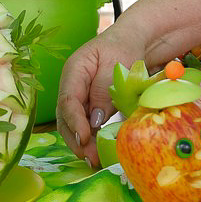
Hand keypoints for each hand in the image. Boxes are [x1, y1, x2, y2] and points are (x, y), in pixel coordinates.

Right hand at [56, 24, 148, 166]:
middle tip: (89, 157)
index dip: (75, 121)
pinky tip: (98, 153)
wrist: (134, 41)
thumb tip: (94, 120)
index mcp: (74, 71)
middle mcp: (72, 86)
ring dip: (82, 144)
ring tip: (94, 160)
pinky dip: (90, 140)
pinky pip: (86, 125)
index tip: (85, 138)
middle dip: (75, 139)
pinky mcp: (90, 106)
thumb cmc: (124, 47)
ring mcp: (80, 97)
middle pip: (65, 117)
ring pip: (73, 125)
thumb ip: (103, 91)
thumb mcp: (115, 64)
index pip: (68, 100)